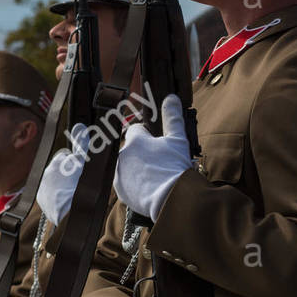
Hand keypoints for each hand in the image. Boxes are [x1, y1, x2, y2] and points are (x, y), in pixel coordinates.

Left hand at [37, 124, 90, 227]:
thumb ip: (82, 144)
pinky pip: (50, 195)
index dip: (76, 163)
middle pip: (60, 170)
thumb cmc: (81, 187)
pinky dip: (57, 197)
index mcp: (57, 163)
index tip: (82, 171)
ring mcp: (43, 187)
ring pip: (55, 182)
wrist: (71, 213)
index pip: (67, 157)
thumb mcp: (85, 163)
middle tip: (79, 183)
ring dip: (62, 186)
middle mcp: (46, 173)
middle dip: (68, 174)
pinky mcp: (42, 200)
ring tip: (73, 193)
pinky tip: (66, 200)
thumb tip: (80, 126)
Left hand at [113, 95, 190, 221]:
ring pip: (126, 165)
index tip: (155, 144)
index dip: (146, 135)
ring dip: (135, 168)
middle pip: (130, 149)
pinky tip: (147, 188)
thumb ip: (173, 117)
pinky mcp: (118, 189)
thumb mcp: (178, 140)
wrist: (171, 199)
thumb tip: (170, 98)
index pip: (135, 130)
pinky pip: (124, 182)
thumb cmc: (175, 168)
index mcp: (135, 139)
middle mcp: (122, 154)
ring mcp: (118, 172)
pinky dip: (133, 184)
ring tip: (153, 177)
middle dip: (141, 153)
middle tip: (158, 163)